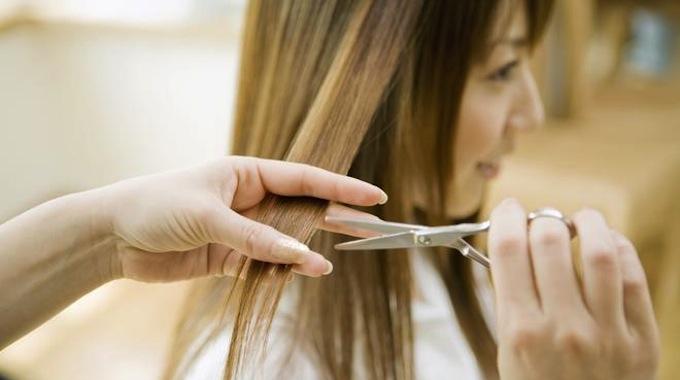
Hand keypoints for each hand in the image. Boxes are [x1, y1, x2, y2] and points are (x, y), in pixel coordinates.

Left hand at [102, 156, 385, 281]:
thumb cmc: (156, 207)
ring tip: (336, 260)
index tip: (374, 196)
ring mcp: (241, 229)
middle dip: (336, 218)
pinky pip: (265, 264)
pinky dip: (282, 272)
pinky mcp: (229, 257)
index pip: (304, 180)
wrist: (112, 237)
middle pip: (303, 209)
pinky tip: (301, 275)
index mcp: (247, 173)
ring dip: (308, 250)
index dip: (341, 188)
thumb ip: (256, 237)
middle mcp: (249, 199)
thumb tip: (303, 256)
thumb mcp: (209, 216)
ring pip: (286, 240)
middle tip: (373, 227)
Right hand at [488, 199, 658, 379]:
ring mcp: (607, 334)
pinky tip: (606, 243)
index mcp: (521, 331)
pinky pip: (633, 277)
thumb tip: (515, 245)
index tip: (508, 210)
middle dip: (541, 219)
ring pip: (599, 251)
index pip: (510, 249)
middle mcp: (563, 328)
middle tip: (540, 222)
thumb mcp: (509, 352)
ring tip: (578, 222)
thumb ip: (512, 300)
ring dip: (586, 223)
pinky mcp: (641, 339)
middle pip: (550, 241)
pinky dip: (618, 247)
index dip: (506, 217)